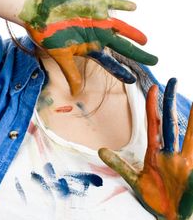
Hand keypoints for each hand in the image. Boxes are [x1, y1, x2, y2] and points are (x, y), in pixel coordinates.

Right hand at [19, 0, 157, 94]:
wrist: (37, 10)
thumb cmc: (46, 32)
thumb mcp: (60, 56)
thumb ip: (71, 73)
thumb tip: (76, 93)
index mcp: (89, 48)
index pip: (110, 62)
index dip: (121, 71)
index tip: (133, 80)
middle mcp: (96, 35)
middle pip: (122, 47)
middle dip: (138, 54)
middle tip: (154, 61)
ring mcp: (97, 20)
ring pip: (121, 28)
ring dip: (134, 33)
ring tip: (146, 41)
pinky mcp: (93, 4)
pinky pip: (112, 4)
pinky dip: (122, 5)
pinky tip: (134, 7)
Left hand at [99, 78, 192, 219]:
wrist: (171, 218)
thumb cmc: (157, 199)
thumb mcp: (135, 180)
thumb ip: (119, 165)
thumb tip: (101, 150)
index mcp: (156, 152)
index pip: (154, 123)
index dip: (153, 105)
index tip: (152, 87)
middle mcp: (170, 152)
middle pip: (170, 122)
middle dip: (171, 101)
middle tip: (174, 80)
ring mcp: (182, 160)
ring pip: (186, 134)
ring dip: (191, 118)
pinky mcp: (192, 170)